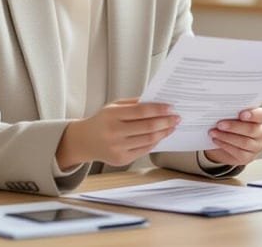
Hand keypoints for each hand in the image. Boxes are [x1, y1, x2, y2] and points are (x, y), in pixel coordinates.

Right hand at [56, 98, 178, 168]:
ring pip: (148, 140)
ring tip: (172, 126)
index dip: (159, 109)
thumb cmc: (102, 120)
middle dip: (166, 121)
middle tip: (177, 117)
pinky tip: (161, 136)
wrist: (84, 141)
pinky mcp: (121, 159)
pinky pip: (144, 150)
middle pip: (148, 127)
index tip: (171, 107)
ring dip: (164, 132)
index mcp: (111, 115)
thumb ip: (134, 103)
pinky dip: (155, 142)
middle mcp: (114, 132)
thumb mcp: (113, 106)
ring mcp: (117, 148)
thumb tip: (158, 103)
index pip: (141, 111)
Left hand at [203, 107, 261, 165]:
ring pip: (245, 142)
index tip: (241, 114)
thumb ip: (232, 112)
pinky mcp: (248, 157)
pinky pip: (239, 153)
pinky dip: (225, 145)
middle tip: (220, 124)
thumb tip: (220, 109)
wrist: (227, 142)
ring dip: (226, 137)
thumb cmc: (232, 124)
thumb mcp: (233, 116)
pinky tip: (216, 140)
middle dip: (234, 127)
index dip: (253, 115)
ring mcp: (257, 146)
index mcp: (260, 119)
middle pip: (252, 130)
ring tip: (213, 132)